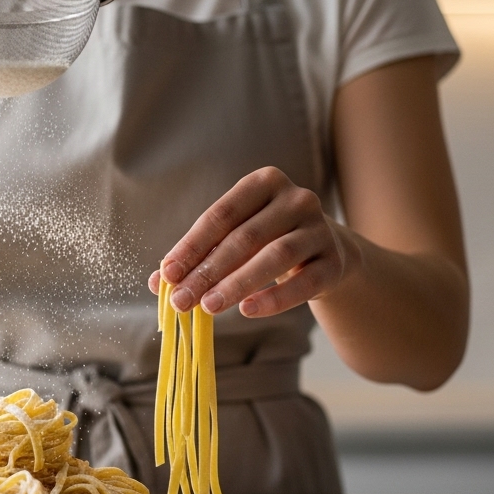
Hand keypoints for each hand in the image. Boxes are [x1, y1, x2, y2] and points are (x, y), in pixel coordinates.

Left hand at [149, 167, 359, 316]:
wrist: (325, 250)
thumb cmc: (266, 239)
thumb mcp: (234, 238)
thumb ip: (199, 255)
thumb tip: (159, 282)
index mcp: (264, 183)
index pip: (221, 215)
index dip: (192, 245)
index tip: (167, 274)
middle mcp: (297, 199)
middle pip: (245, 238)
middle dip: (208, 271)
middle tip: (182, 300)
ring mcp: (320, 229)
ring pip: (275, 257)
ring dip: (237, 284)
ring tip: (209, 306)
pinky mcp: (335, 260)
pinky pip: (304, 282)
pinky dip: (275, 299)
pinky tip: (247, 311)